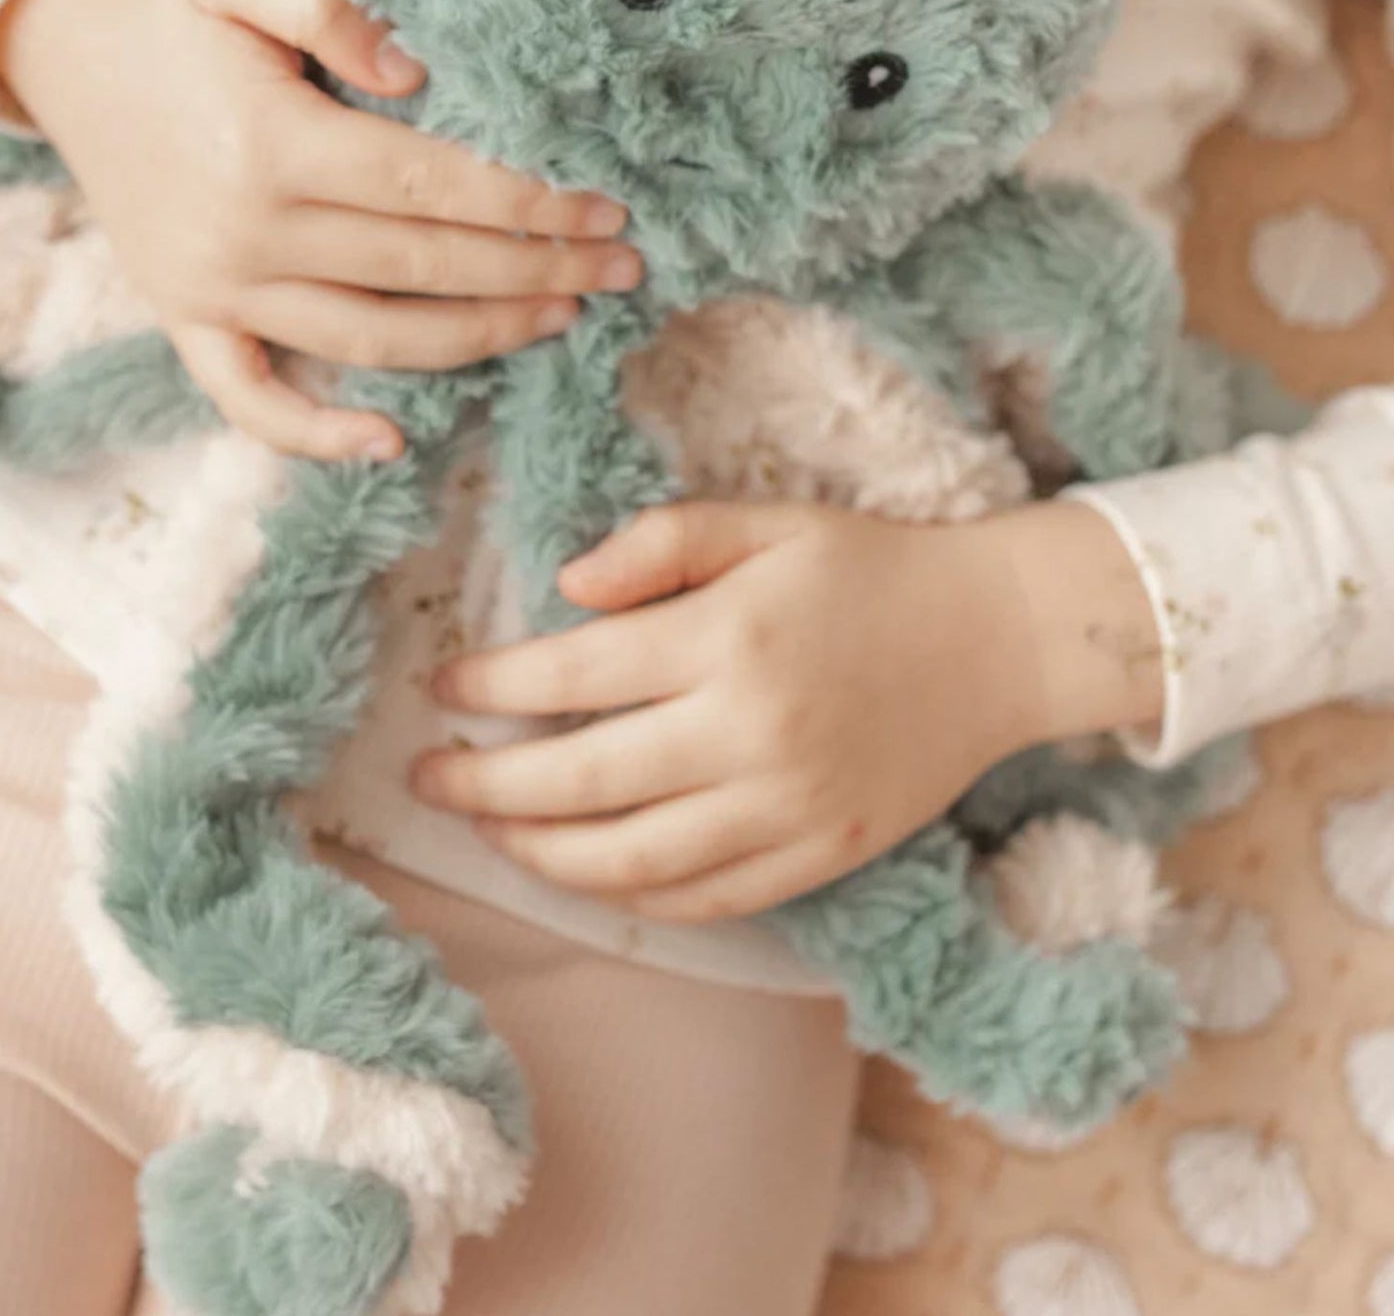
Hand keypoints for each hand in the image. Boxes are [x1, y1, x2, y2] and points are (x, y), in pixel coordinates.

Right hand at [0, 0, 638, 459]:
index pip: (433, 191)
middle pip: (420, 271)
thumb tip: (420, 67)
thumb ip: (332, 5)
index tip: (604, 211)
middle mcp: (242, 235)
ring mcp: (209, 288)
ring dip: (471, 340)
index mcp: (268, 146)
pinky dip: (315, 434)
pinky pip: (251, 398)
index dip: (528, 206)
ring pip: (367, 341)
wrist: (50, 34)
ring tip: (555, 320)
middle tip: (619, 270)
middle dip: (532, 274)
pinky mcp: (182, 314)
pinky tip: (390, 443)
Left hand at [412, 498, 1164, 921]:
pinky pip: (702, 901)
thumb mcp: (763, 522)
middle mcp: (748, 734)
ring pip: (630, 860)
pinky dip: (628, 897)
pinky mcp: (817, 858)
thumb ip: (659, 541)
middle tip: (427, 782)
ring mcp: (785, 810)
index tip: (439, 690)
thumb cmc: (864, 569)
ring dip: (539, 855)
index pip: (572, 675)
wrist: (995, 642)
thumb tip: (564, 588)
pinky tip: (582, 874)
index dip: (490, 687)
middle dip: (485, 787)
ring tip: (487, 833)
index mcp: (726, 638)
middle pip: (581, 782)